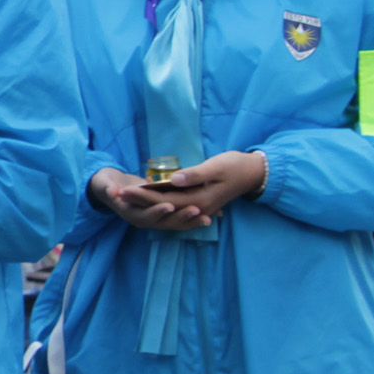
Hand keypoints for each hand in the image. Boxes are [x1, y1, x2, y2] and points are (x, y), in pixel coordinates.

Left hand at [99, 152, 263, 231]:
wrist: (255, 172)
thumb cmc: (236, 166)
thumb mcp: (216, 167)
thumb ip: (195, 174)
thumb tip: (174, 180)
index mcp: (201, 201)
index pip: (166, 201)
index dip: (144, 196)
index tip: (125, 190)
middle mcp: (198, 208)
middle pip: (164, 207)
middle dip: (141, 201)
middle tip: (118, 195)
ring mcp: (200, 206)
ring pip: (169, 208)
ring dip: (148, 203)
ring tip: (128, 198)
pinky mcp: (201, 201)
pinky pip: (177, 205)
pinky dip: (162, 202)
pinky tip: (150, 198)